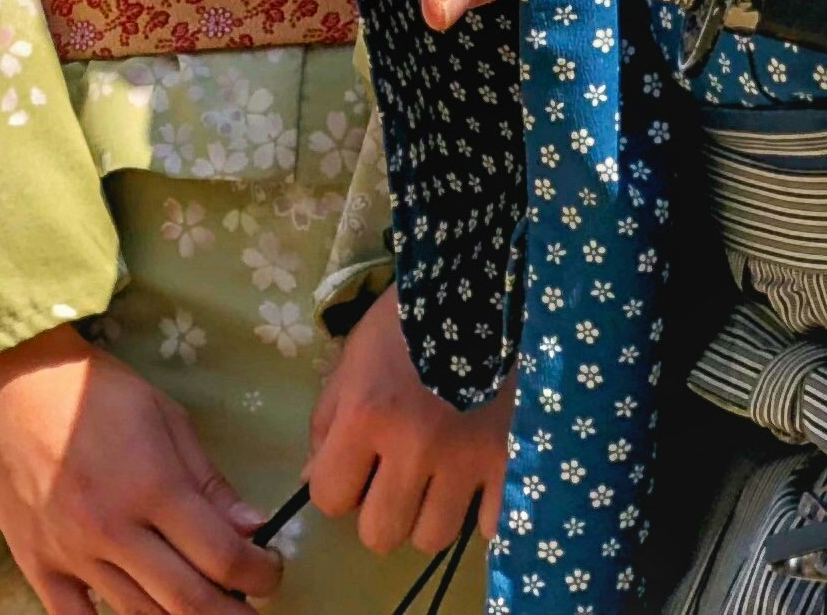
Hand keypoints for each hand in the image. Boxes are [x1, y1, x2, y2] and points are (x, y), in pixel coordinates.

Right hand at [0, 325, 278, 614]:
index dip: (260, 574)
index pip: (223, 556)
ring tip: (202, 611)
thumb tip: (252, 529)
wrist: (8, 382)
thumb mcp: (164, 416)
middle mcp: (115, 530)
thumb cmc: (93, 390)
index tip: (269, 571)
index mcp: (154, 487)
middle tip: (250, 612)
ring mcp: (72, 553)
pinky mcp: (37, 565)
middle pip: (188, 603)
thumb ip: (208, 480)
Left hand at [305, 290, 505, 559]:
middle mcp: (414, 446)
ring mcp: (467, 459)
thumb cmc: (408, 321)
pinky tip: (476, 480)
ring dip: (428, 514)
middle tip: (394, 480)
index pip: (328, 498)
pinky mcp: (512, 461)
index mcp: (366, 415)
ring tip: (435, 480)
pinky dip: (480, 510)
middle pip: (380, 535)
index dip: (336, 486)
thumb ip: (328, 420)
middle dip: (379, 511)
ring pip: (432, 538)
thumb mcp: (353, 359)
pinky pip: (489, 525)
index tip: (353, 466)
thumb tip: (314, 477)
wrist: (487, 288)